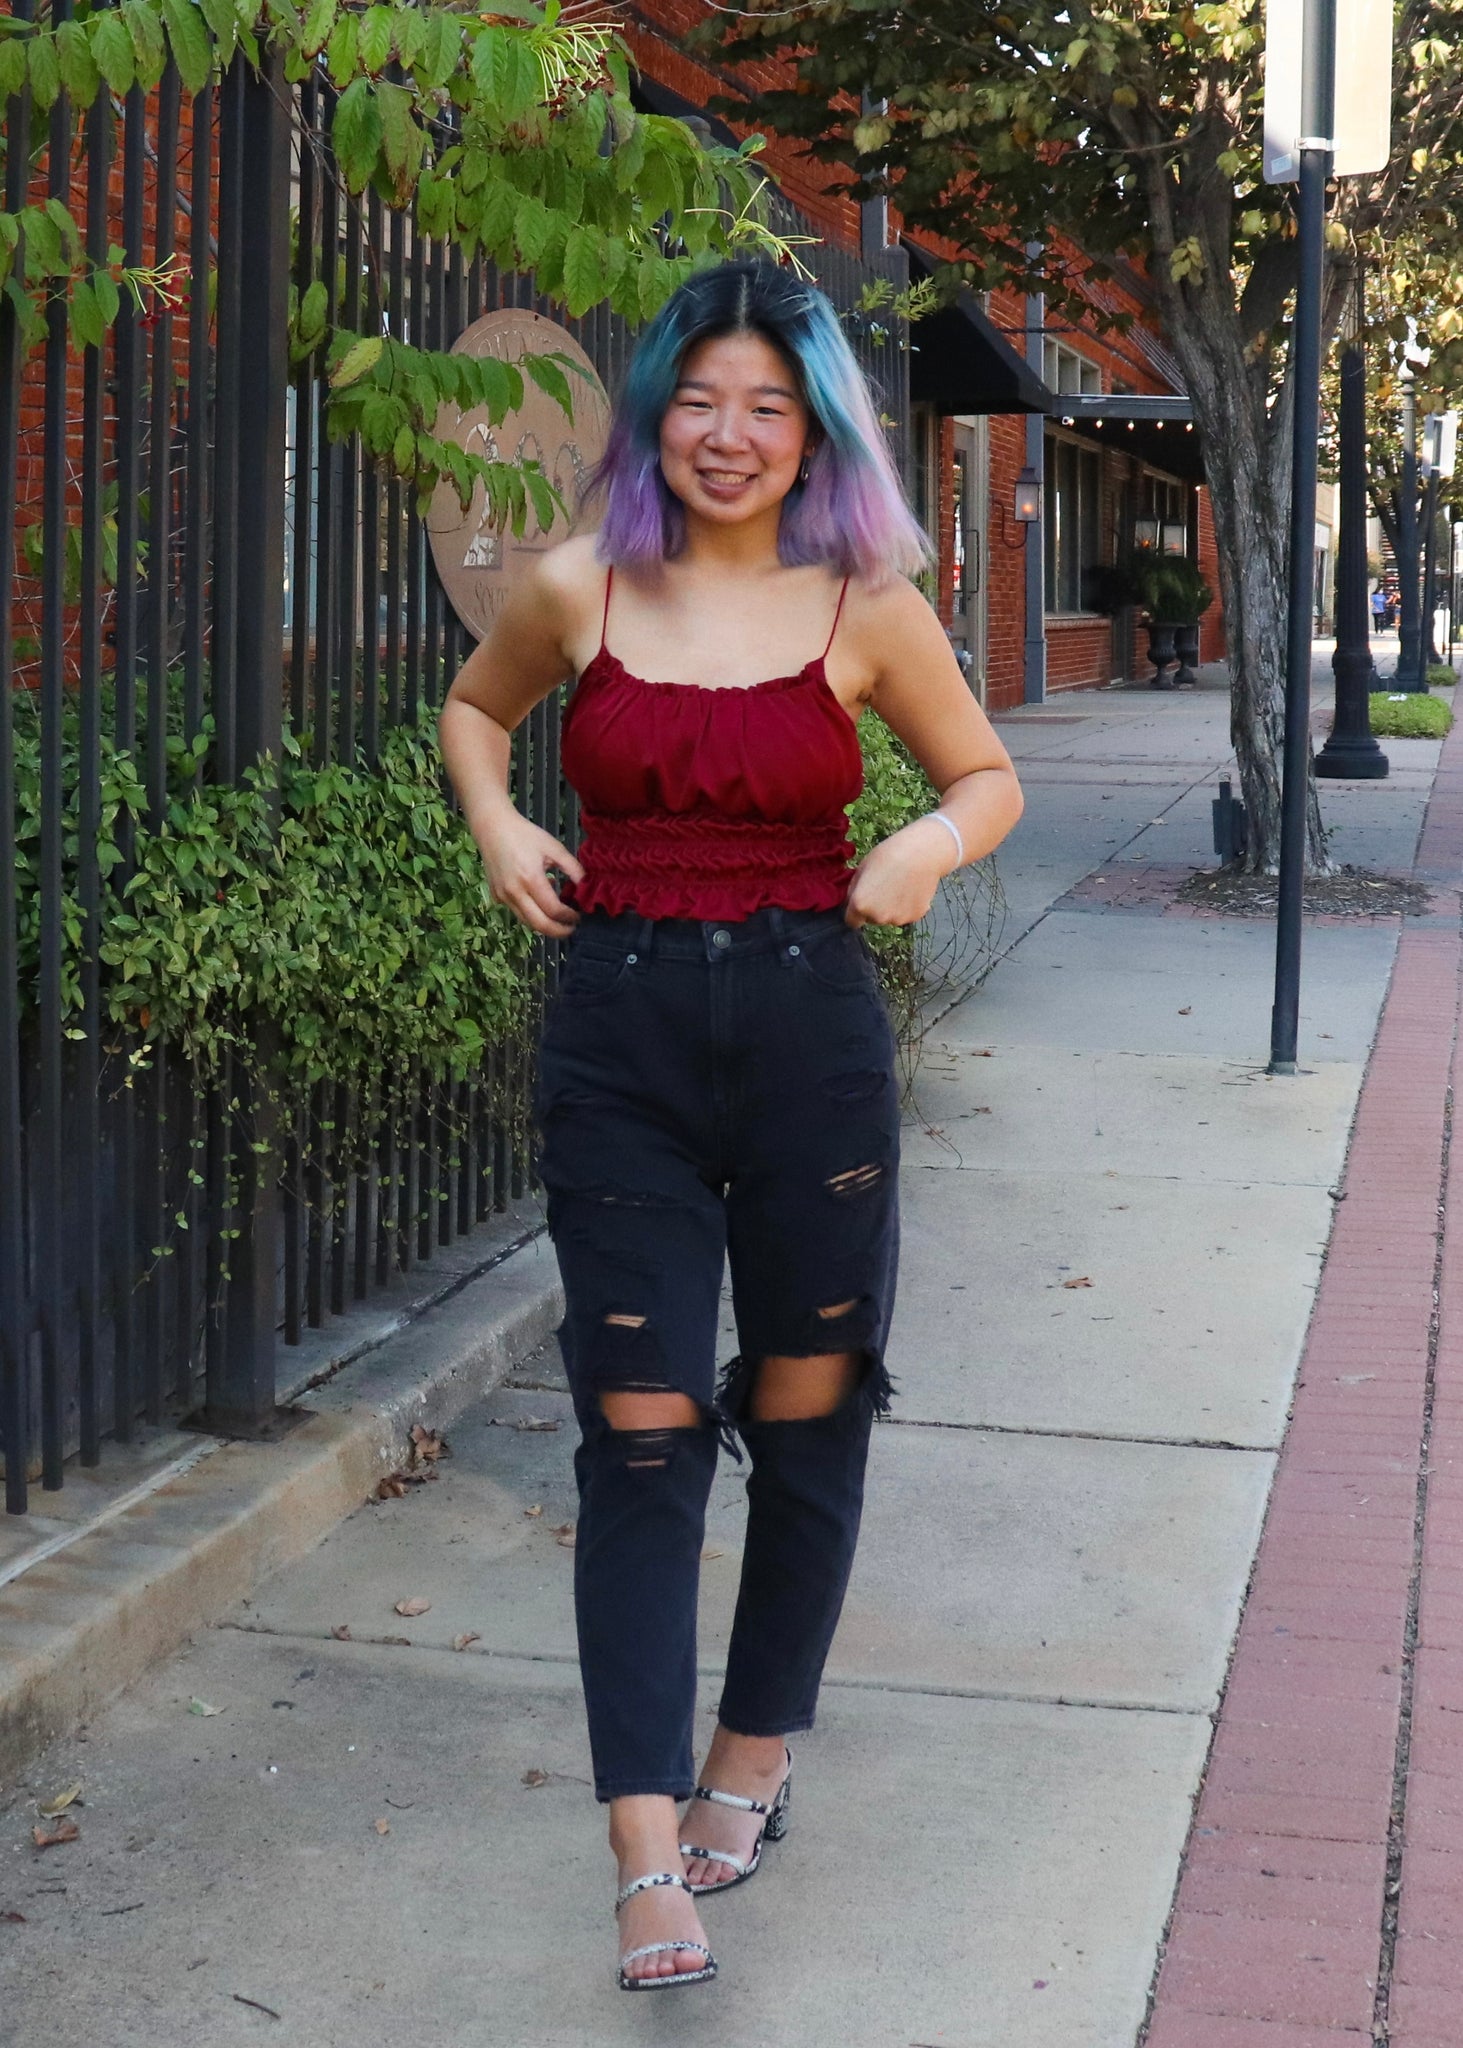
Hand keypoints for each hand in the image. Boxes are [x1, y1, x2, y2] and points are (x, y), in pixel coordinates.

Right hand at [472, 808, 583, 938]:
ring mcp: (503, 896)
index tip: (579, 916)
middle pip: (539, 924)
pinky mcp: (497, 896)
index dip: (569, 917)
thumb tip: (587, 886)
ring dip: (545, 924)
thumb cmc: (525, 835)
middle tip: (571, 928)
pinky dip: (531, 913)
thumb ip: (573, 868)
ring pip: (527, 922)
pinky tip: (540, 901)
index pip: (554, 910)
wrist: (492, 828)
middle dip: (559, 931)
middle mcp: (514, 892)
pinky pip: (517, 912)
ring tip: (559, 918)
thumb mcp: (554, 848)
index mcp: (530, 879)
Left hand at [845, 816, 955, 929]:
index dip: (855, 911)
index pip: (851, 921)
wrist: (923, 852)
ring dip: (891, 907)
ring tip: (900, 885)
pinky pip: (906, 914)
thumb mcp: (862, 868)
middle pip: (872, 919)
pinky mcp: (916, 916)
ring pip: (890, 917)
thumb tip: (852, 900)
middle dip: (874, 908)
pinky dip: (907, 905)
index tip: (863, 900)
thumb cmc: (889, 854)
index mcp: (860, 905)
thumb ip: (854, 889)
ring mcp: (898, 919)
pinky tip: (911, 888)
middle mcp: (878, 917)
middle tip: (884, 886)